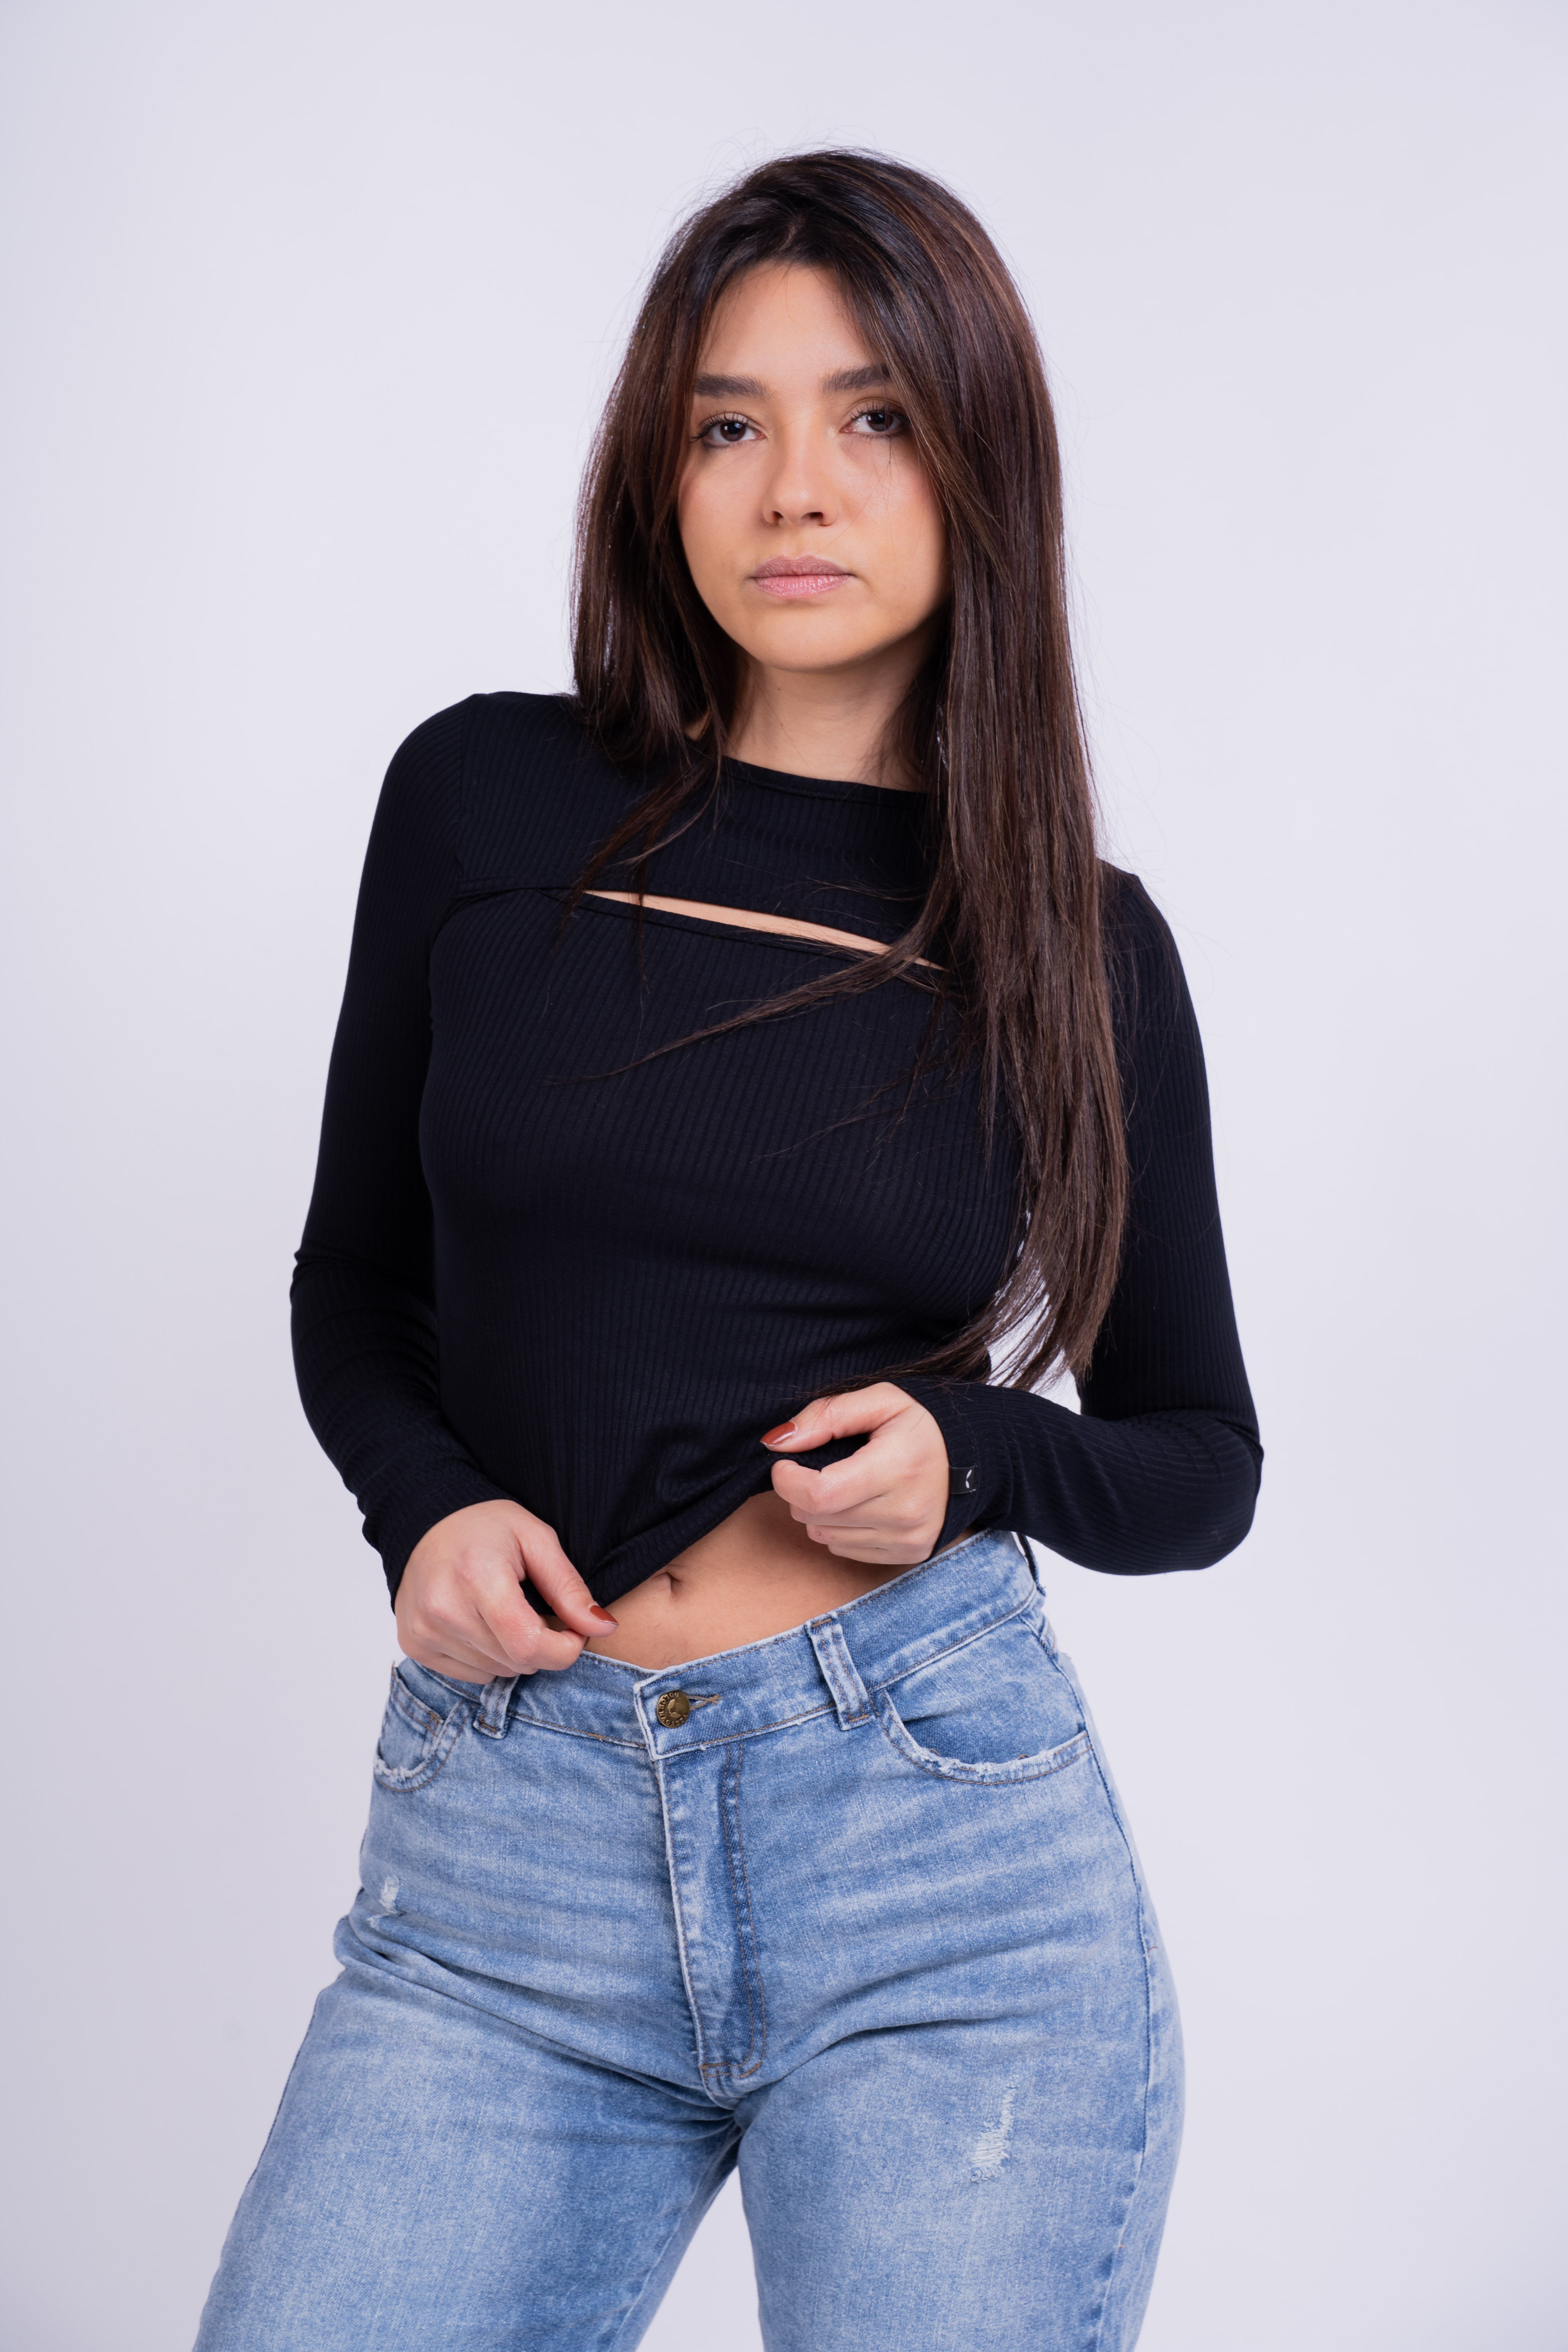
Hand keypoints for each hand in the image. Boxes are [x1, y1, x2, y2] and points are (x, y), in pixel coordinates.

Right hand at [395, 1500, 614, 1681]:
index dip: (565, 1648)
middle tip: (539, 1612)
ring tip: (507, 1612)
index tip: (574, 1631)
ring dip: (514, 1652)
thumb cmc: (487, 1527)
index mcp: (478, 1578)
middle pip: (516, 1662)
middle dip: (542, 1646)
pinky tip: (482, 1623)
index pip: (529, 1645)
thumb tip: (604, 1628)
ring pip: (496, 1672)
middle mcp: (444, 1609)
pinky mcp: (414, 1644)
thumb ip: (569, 1587)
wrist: (425, 1521)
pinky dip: (487, 1657)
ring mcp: (424, 1630)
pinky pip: (470, 1674)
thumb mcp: (536, 1539)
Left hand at [763, 1384, 949, 1565]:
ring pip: (825, 1537)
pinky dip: (839, 1529)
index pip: (819, 1494)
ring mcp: (908, 1538)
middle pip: (817, 1518)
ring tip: (841, 1484)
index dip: (787, 1481)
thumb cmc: (922, 1426)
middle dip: (800, 1492)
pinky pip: (845, 1551)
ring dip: (818, 1512)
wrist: (976, 1457)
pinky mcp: (909, 1554)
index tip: (784, 1464)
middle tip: (814, 1468)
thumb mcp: (879, 1400)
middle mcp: (905, 1512)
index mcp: (897, 1468)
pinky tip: (859, 1505)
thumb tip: (778, 1442)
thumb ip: (826, 1415)